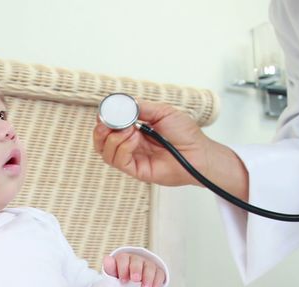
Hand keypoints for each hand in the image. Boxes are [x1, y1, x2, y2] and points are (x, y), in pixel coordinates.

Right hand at [92, 99, 248, 199]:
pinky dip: (123, 148)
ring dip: (113, 138)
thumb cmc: (185, 134)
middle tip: (106, 123)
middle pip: (102, 142)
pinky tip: (134, 139)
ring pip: (106, 152)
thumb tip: (124, 105)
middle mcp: (131, 145)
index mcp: (135, 130)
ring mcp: (133, 158)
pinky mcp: (137, 170)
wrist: (198, 152)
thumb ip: (142, 108)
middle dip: (100, 131)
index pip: (110, 127)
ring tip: (130, 130)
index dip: (104, 120)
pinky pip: (119, 161)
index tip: (104, 113)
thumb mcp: (163, 112)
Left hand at [103, 252, 165, 286]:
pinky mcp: (157, 271)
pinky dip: (156, 283)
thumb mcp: (113, 275)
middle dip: (136, 270)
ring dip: (148, 279)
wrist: (132, 284)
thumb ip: (110, 268)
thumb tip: (107, 259)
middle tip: (135, 280)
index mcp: (124, 258)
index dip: (123, 269)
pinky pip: (159, 274)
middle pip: (137, 262)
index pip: (124, 259)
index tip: (123, 281)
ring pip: (150, 268)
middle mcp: (137, 259)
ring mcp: (148, 265)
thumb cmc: (121, 277)